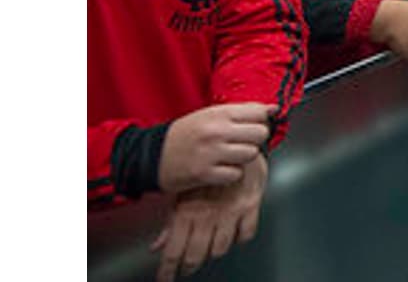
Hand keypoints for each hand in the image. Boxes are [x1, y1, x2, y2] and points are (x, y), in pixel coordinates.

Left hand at [152, 154, 267, 281]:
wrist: (232, 140)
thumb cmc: (204, 165)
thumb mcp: (181, 192)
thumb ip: (171, 223)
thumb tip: (157, 245)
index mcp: (186, 211)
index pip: (174, 250)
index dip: (168, 270)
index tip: (166, 279)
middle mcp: (207, 214)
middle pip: (197, 254)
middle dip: (189, 266)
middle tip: (187, 269)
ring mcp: (229, 211)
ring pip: (221, 248)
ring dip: (215, 251)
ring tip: (210, 249)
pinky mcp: (250, 205)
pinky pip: (246, 234)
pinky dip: (240, 237)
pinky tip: (235, 233)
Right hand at [158, 103, 273, 193]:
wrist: (151, 155)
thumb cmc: (184, 134)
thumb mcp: (210, 115)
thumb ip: (242, 111)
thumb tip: (273, 109)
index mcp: (218, 113)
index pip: (259, 113)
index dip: (260, 121)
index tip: (252, 126)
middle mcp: (216, 131)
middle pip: (260, 134)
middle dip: (255, 140)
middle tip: (242, 144)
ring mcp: (211, 153)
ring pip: (250, 154)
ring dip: (244, 158)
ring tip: (230, 157)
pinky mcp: (205, 173)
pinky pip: (235, 174)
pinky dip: (231, 174)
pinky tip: (220, 169)